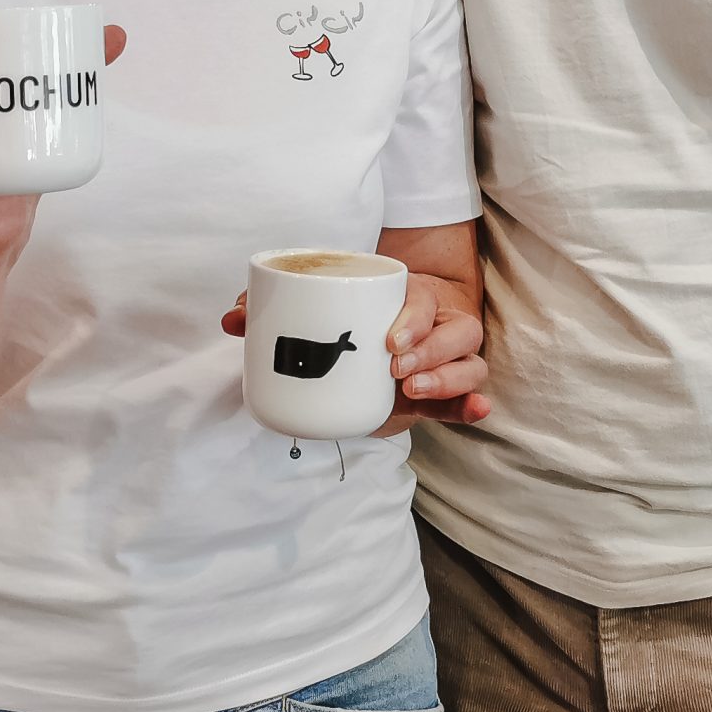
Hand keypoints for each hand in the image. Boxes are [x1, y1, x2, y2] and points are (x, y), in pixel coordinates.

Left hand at [219, 272, 490, 434]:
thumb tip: (234, 319)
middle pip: (457, 331)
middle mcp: (435, 325)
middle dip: (431, 353)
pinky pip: (467, 398)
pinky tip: (477, 413)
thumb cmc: (345, 322)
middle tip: (395, 372)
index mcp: (407, 297)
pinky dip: (472, 406)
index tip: (389, 343)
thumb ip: (276, 313)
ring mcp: (445, 360)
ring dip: (450, 379)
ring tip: (414, 392)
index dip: (413, 320)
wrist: (367, 346)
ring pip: (471, 362)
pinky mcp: (443, 394)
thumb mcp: (317, 316)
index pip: (423, 299)